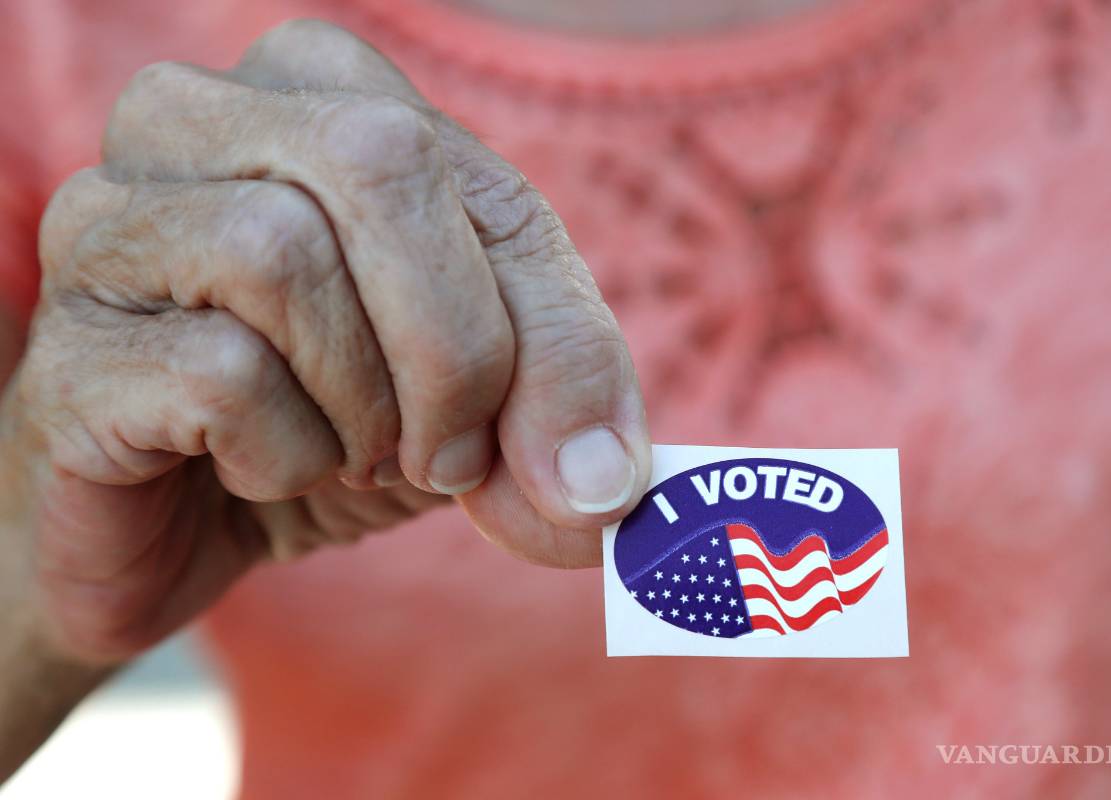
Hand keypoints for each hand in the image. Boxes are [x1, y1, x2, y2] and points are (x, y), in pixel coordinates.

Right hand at [3, 19, 649, 667]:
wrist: (179, 532)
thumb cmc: (338, 426)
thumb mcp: (481, 399)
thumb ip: (559, 402)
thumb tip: (603, 486)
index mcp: (317, 97)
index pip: (478, 175)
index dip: (548, 329)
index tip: (568, 455)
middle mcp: (197, 119)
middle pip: (378, 158)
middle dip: (458, 344)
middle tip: (455, 455)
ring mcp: (109, 221)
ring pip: (282, 250)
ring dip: (365, 404)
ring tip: (352, 453)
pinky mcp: (68, 344)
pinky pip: (217, 372)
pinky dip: (287, 454)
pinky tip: (262, 470)